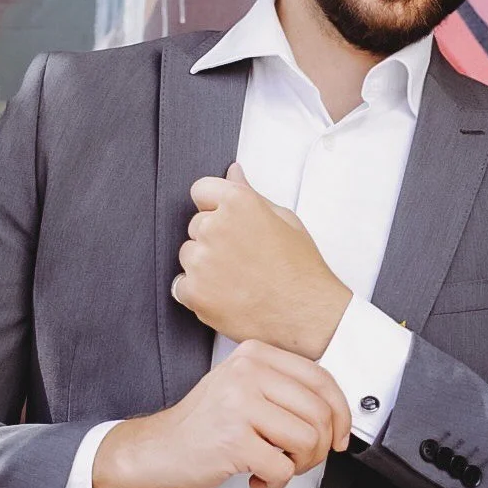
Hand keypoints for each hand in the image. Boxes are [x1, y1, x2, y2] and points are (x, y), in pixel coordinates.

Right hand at [92, 339, 353, 487]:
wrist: (157, 449)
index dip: (341, 412)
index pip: (321, 378)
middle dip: (321, 446)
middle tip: (303, 458)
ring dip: (300, 465)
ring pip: (308, 440)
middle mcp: (247, 374)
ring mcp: (239, 405)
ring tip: (278, 466)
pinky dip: (276, 482)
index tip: (340, 435)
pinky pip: (282, 468)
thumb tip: (336, 411)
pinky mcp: (233, 440)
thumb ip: (284, 389)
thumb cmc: (204, 425)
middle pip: (320, 412)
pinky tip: (258, 478)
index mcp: (254, 356)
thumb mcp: (243, 388)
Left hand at [172, 162, 350, 358]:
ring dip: (204, 266)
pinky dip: (198, 293)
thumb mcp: (284, 219)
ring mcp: (201, 260)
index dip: (215, 207)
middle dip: (213, 239)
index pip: (201, 190)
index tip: (228, 223)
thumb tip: (233, 172)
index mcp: (238, 202)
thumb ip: (250, 194)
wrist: (306, 314)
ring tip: (237, 280)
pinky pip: (181, 286)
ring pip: (188, 255)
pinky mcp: (194, 291)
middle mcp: (215, 226)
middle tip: (242, 258)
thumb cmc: (301, 268)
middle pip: (195, 225)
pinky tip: (226, 296)